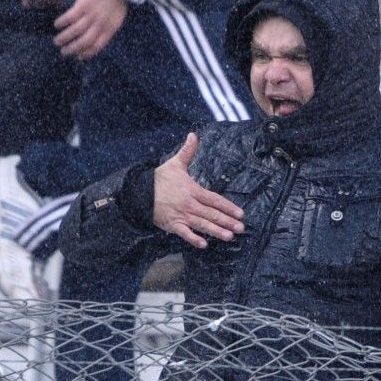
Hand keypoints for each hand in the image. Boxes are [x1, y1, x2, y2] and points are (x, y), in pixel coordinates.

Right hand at [56, 0, 127, 59]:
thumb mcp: (119, 14)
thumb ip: (110, 25)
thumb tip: (98, 36)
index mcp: (111, 27)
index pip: (98, 46)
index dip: (87, 53)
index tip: (78, 57)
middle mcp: (101, 24)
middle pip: (84, 42)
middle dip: (72, 49)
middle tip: (63, 51)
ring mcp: (91, 14)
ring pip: (75, 31)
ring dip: (64, 38)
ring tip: (57, 41)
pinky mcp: (83, 4)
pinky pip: (69, 17)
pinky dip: (62, 22)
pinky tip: (57, 25)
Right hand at [152, 133, 245, 247]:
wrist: (139, 192)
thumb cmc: (159, 178)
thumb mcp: (175, 163)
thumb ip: (187, 151)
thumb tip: (193, 135)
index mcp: (193, 190)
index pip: (215, 200)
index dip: (228, 207)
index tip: (240, 214)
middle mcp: (189, 204)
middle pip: (212, 214)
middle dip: (227, 221)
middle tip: (241, 229)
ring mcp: (181, 215)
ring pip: (202, 225)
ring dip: (216, 231)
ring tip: (229, 237)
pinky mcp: (172, 225)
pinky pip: (184, 233)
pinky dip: (193, 239)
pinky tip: (204, 245)